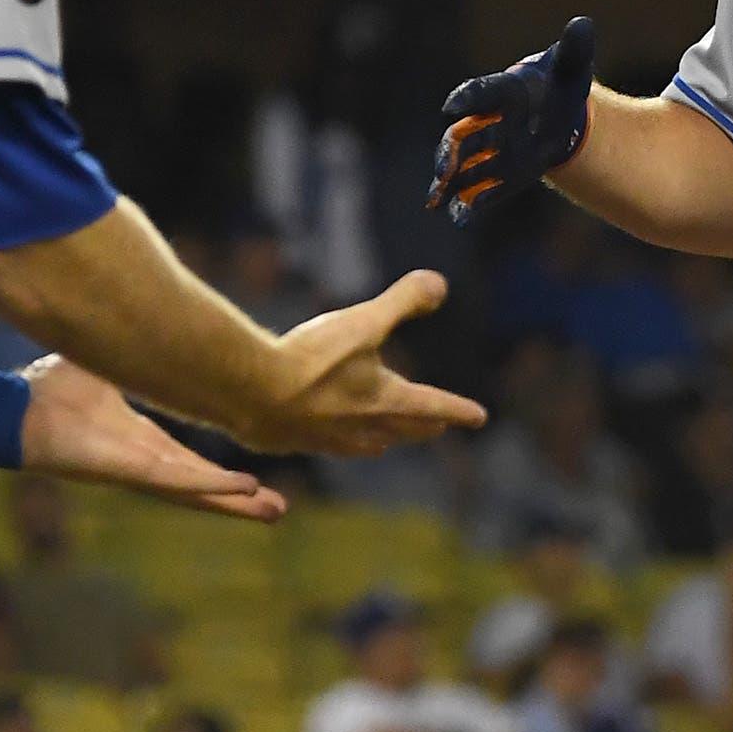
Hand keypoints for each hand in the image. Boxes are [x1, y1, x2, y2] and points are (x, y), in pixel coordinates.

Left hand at [19, 355, 287, 522]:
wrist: (14, 409)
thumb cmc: (48, 390)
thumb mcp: (104, 365)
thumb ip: (126, 350)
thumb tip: (140, 317)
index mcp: (141, 442)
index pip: (190, 465)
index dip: (221, 476)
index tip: (254, 484)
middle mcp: (143, 462)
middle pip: (201, 488)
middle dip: (238, 501)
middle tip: (277, 512)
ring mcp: (137, 470)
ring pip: (194, 492)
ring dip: (232, 502)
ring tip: (272, 512)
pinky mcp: (126, 470)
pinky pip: (175, 482)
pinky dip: (207, 486)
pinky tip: (239, 490)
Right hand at [243, 271, 489, 455]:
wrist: (253, 392)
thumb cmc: (312, 358)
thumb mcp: (364, 321)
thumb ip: (403, 302)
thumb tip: (441, 285)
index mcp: (384, 400)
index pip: (433, 404)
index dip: (458, 408)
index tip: (480, 417)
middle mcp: (362, 427)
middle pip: (402, 429)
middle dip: (423, 427)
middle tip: (438, 428)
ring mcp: (328, 440)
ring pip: (366, 443)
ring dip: (383, 439)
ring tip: (385, 441)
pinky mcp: (296, 442)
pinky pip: (326, 446)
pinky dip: (337, 442)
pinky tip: (326, 438)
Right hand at [427, 16, 595, 226]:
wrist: (558, 113)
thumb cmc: (559, 84)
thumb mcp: (571, 67)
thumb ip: (574, 49)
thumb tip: (583, 25)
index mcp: (505, 90)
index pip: (482, 91)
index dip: (466, 97)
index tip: (451, 106)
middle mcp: (491, 121)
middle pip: (463, 136)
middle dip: (450, 153)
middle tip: (442, 169)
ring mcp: (492, 150)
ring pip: (465, 166)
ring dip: (451, 181)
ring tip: (436, 198)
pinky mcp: (501, 175)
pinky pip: (482, 191)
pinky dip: (470, 205)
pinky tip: (458, 219)